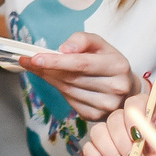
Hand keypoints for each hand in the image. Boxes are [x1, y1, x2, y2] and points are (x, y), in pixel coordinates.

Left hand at [20, 31, 138, 119]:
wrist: (126, 89)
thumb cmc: (109, 63)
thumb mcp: (100, 44)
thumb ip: (82, 40)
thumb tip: (63, 49)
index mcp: (118, 66)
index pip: (82, 64)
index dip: (56, 61)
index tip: (35, 58)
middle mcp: (115, 89)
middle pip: (71, 78)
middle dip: (47, 68)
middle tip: (29, 60)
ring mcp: (106, 106)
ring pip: (67, 90)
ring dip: (49, 78)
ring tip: (40, 67)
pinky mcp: (95, 116)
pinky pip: (69, 101)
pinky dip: (58, 89)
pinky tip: (55, 80)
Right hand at [81, 83, 155, 155]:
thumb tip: (144, 133)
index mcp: (147, 111)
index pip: (134, 103)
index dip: (132, 118)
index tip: (138, 137)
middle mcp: (126, 118)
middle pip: (113, 119)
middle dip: (121, 142)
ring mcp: (110, 133)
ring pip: (97, 132)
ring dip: (109, 151)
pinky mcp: (99, 148)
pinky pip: (89, 149)